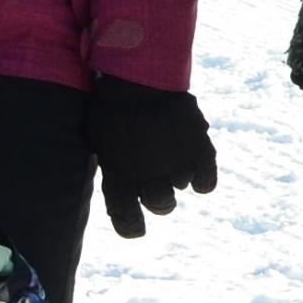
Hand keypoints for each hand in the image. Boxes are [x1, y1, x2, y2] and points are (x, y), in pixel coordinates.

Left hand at [83, 78, 217, 240]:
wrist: (136, 75)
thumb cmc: (107, 105)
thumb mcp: (96, 139)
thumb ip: (109, 163)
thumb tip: (118, 175)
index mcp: (120, 181)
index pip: (128, 223)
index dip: (132, 226)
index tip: (135, 224)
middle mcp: (149, 181)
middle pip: (161, 206)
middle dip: (157, 193)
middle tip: (154, 172)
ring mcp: (176, 167)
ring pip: (181, 186)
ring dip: (175, 171)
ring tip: (166, 143)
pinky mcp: (200, 152)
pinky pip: (206, 182)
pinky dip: (202, 178)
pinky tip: (193, 160)